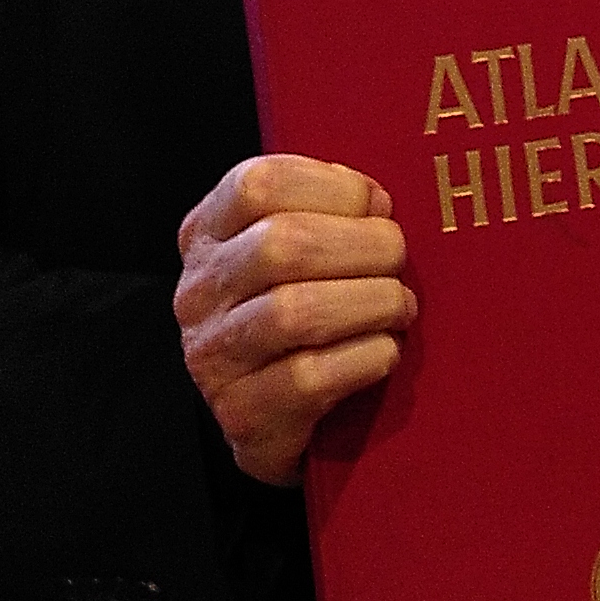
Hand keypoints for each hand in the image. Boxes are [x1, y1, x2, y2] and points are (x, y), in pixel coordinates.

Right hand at [173, 155, 415, 487]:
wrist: (280, 416)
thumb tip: (376, 204)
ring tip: (398, 306)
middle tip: (398, 262)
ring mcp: (214, 356)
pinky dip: (368, 357)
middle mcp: (201, 292)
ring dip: (372, 302)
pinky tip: (385, 352)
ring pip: (296, 311)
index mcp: (210, 233)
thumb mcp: (305, 249)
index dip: (334, 186)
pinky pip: (312, 377)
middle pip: (283, 244)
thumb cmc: (307, 313)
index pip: (259, 184)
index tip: (376, 207)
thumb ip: (330, 211)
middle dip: (366, 246)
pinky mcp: (244, 414)